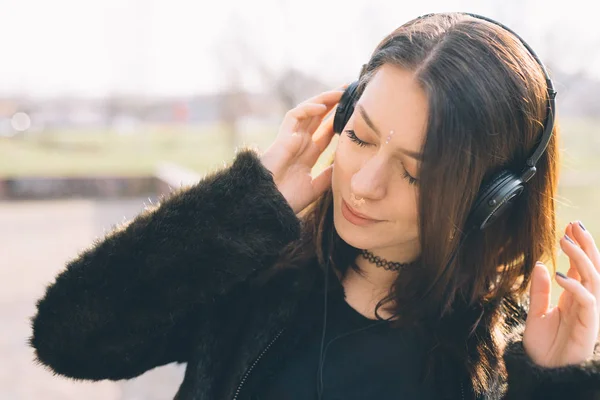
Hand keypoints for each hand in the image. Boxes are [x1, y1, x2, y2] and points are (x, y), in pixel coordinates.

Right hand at [260, 88, 343, 213]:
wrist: (269, 204)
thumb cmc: (287, 199)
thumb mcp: (315, 187)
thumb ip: (327, 176)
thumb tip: (344, 166)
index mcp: (308, 154)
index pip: (326, 132)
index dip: (338, 121)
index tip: (355, 113)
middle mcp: (300, 143)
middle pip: (318, 117)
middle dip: (334, 103)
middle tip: (351, 91)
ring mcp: (291, 138)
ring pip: (308, 111)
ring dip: (324, 99)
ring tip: (341, 91)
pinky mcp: (283, 136)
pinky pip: (295, 115)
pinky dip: (308, 108)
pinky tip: (323, 107)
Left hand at [523, 221, 599, 366]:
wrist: (545, 371)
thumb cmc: (544, 346)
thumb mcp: (536, 313)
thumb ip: (539, 290)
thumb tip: (542, 264)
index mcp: (574, 297)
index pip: (580, 266)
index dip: (577, 247)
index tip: (569, 226)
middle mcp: (585, 301)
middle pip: (592, 267)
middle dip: (586, 245)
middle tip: (575, 224)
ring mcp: (589, 312)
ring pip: (593, 278)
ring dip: (580, 258)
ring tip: (564, 240)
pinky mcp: (589, 324)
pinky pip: (587, 300)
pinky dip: (574, 286)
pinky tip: (559, 274)